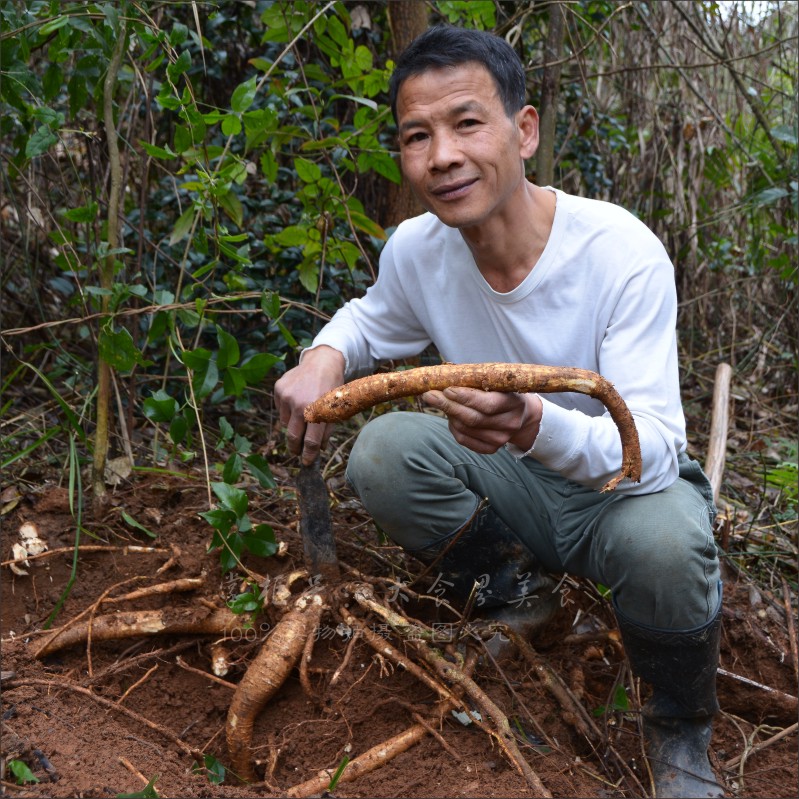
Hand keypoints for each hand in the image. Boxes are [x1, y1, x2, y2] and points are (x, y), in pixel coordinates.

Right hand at [273, 346, 344, 464]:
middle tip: (296, 452)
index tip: (307, 462)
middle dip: (295, 447)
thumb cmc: (332, 388)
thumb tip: (318, 450)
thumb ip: (326, 431)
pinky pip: (280, 409)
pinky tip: (297, 400)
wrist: (322, 363)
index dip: (308, 455)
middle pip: (293, 436)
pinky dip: (288, 411)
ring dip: (293, 424)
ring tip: (303, 414)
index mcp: (317, 410)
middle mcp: (300, 404)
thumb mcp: (336, 409)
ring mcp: (287, 396)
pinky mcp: (279, 389)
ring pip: (285, 423)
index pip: (310, 441)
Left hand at [422, 386, 541, 454]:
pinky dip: (452, 427)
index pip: (487, 404)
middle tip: (429, 395)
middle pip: (473, 418)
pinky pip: (463, 439)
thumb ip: (475, 380)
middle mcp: (510, 424)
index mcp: (514, 403)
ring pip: (465, 429)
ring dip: (449, 414)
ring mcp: (501, 439)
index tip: (446, 389)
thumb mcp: (496, 381)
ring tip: (439, 401)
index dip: (465, 397)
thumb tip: (444, 377)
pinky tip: (450, 416)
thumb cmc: (502, 391)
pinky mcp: (491, 448)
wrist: (520, 414)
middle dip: (448, 405)